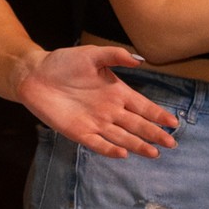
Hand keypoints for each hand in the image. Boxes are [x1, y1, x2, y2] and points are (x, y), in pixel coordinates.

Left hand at [16, 44, 178, 159]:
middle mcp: (109, 110)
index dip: (158, 115)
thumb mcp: (92, 55)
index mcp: (116, 92)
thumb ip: (116, 56)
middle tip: (171, 144)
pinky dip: (110, 149)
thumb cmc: (63, 62)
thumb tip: (140, 60)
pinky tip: (124, 153)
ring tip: (154, 153)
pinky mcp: (78, 132)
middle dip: (154, 134)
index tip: (173, 123)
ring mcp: (95, 123)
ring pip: (122, 137)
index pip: (142, 107)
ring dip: (138, 145)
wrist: (35, 75)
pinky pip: (97, 143)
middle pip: (137, 125)